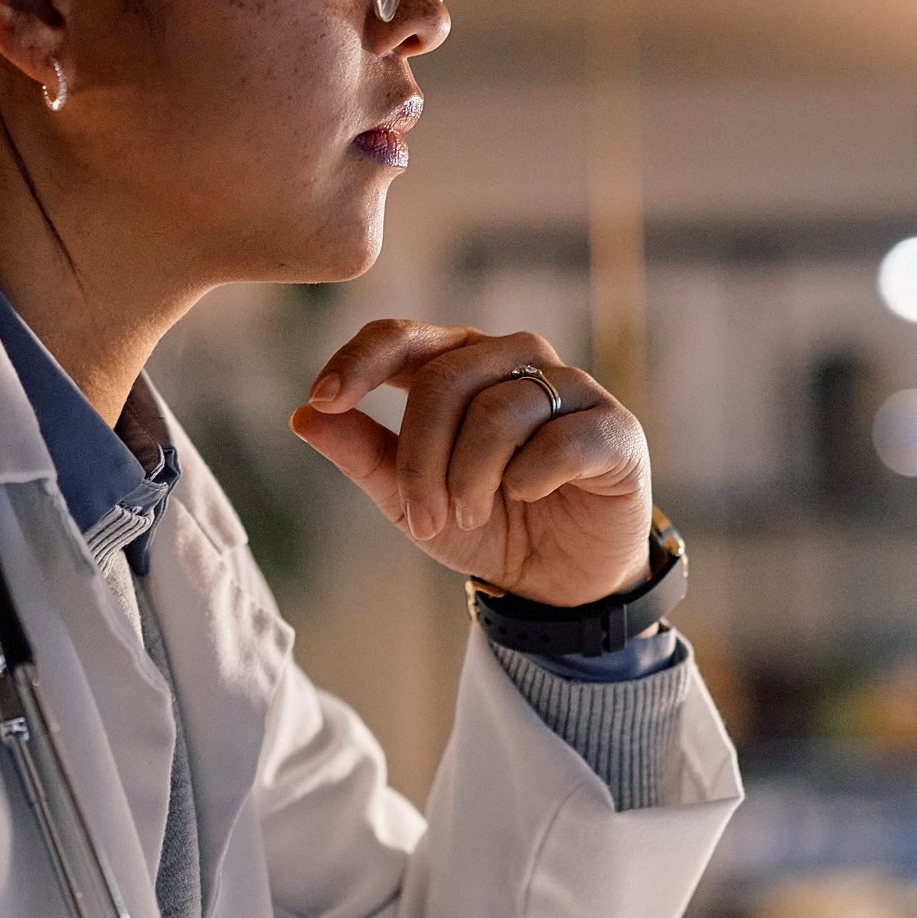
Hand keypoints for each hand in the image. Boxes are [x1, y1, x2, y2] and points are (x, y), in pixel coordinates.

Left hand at [289, 320, 653, 605]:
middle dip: (422, 459)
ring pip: (499, 410)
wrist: (560, 580)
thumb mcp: (409, 499)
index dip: (358, 361)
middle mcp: (512, 359)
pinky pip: (559, 439)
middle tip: (424, 517)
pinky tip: (529, 497)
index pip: (401, 336)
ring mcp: (567, 386)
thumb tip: (304, 415)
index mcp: (457, 365)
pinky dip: (530, 478)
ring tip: (471, 514)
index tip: (324, 400)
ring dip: (471, 478)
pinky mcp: (613, 426)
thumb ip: (362, 453)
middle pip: (445, 381)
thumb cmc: (485, 523)